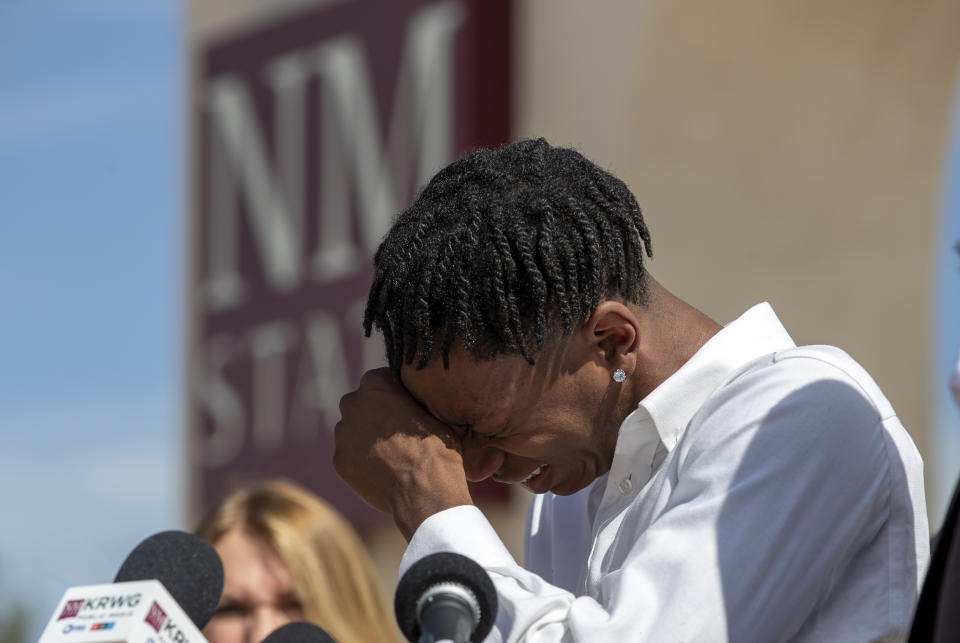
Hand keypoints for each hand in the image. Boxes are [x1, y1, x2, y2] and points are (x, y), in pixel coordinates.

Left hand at [333, 368, 473, 538]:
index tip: (407, 408)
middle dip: (376, 415)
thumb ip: (413, 401)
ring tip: (392, 455)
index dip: (396, 395)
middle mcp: (352, 403)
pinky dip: (362, 461)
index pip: (381, 381)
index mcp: (376, 384)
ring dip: (366, 438)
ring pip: (352, 431)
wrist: (425, 490)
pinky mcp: (339, 460)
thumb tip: (414, 401)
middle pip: (362, 405)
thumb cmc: (437, 447)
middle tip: (398, 432)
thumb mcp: (434, 412)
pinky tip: (383, 472)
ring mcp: (342, 434)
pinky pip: (350, 456)